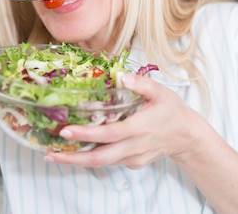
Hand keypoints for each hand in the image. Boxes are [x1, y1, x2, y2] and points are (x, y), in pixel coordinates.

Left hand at [45, 72, 204, 168]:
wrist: (187, 136)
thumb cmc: (172, 111)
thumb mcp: (161, 92)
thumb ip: (141, 84)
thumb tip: (120, 76)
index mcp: (140, 128)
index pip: (109, 134)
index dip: (87, 134)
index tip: (66, 131)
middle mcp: (135, 146)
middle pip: (100, 157)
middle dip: (73, 158)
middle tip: (50, 154)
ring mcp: (133, 158)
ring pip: (102, 163)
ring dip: (78, 161)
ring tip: (55, 155)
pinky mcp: (132, 163)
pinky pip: (110, 161)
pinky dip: (92, 158)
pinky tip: (76, 151)